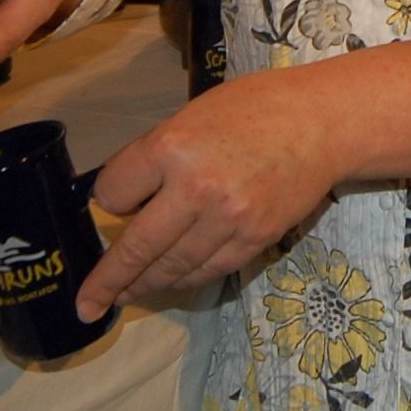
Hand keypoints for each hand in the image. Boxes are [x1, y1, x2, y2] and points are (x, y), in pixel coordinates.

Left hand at [76, 70, 347, 316]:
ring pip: (172, 267)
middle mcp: (195, 189)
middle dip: (108, 279)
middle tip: (87, 302)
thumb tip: (127, 197)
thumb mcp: (192, 115)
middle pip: (137, 247)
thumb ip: (158, 155)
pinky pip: (207, 270)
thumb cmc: (255, 108)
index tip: (112, 203)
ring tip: (126, 296)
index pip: (114, 193)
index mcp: (172, 147)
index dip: (107, 200)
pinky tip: (170, 282)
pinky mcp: (253, 240)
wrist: (322, 123)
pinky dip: (184, 279)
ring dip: (145, 285)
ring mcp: (227, 220)